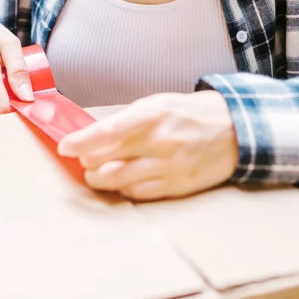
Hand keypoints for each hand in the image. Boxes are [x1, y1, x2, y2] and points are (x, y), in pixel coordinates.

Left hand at [58, 91, 237, 200]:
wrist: (233, 130)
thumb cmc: (188, 113)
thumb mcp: (157, 103)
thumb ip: (126, 120)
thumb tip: (92, 136)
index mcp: (153, 114)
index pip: (107, 131)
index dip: (81, 141)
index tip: (64, 146)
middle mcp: (160, 141)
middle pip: (108, 161)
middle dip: (87, 162)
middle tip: (82, 159)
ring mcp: (169, 167)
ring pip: (119, 181)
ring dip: (100, 179)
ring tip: (96, 173)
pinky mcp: (177, 187)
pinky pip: (138, 194)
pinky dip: (123, 189)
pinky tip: (121, 181)